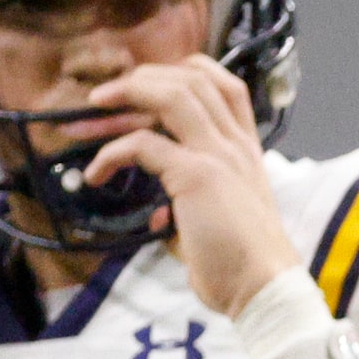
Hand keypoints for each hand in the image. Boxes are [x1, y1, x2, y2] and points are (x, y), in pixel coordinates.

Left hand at [83, 55, 296, 318]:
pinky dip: (110, 154)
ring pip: (173, 94)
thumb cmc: (244, 264)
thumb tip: (164, 215)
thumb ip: (192, 207)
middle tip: (106, 96)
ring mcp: (218, 155)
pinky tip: (96, 174)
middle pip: (193, 78)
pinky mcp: (196, 174)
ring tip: (94, 108)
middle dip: (144, 78)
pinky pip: (142, 144)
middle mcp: (236, 145)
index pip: (226, 86)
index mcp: (247, 151)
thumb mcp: (222, 221)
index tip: (149, 85)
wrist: (264, 285)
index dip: (186, 72)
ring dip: (127, 93)